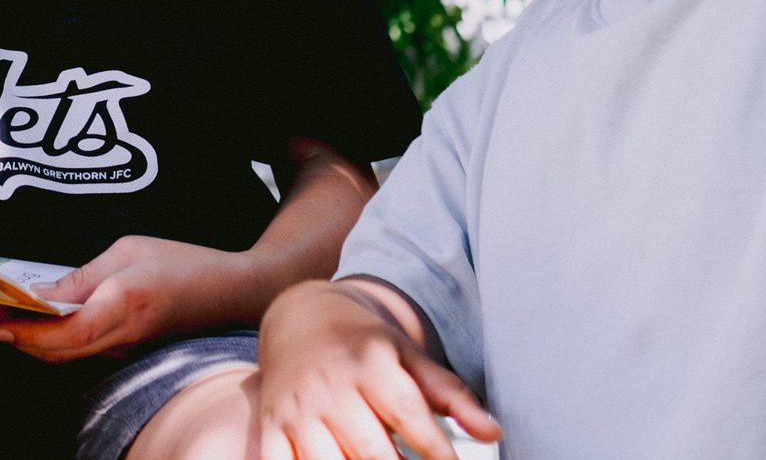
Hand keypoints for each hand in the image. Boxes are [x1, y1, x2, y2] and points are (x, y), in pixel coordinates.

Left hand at [0, 236, 257, 362]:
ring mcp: (123, 347)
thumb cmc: (182, 263)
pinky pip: (79, 349)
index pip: (65, 334)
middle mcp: (120, 336)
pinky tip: (34, 314)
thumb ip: (83, 275)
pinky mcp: (124, 346)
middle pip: (56, 352)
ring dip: (29, 338)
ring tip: (0, 308)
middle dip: (15, 334)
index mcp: (122, 305)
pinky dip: (50, 337)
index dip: (26, 331)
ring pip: (65, 354)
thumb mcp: (128, 251)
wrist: (230, 293)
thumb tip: (40, 294)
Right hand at [254, 280, 496, 459]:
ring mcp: (297, 410)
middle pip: (372, 452)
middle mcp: (330, 386)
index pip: (409, 415)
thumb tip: (493, 432)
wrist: (300, 319)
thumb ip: (451, 395)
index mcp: (369, 364)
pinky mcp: (271, 428)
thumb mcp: (409, 358)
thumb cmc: (365, 347)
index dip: (437, 452)